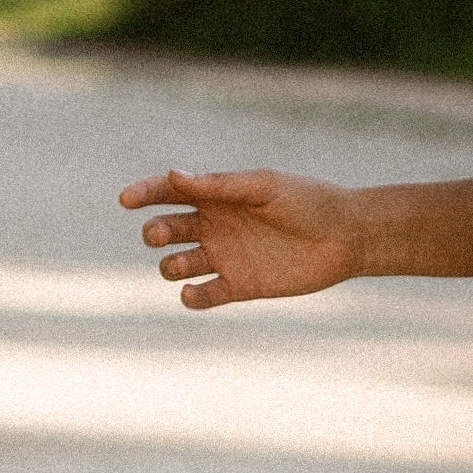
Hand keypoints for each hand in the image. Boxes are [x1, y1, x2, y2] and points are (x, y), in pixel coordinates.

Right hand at [119, 163, 361, 308]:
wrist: (345, 237)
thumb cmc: (307, 202)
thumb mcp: (263, 187)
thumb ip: (220, 185)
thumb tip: (173, 175)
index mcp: (217, 196)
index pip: (169, 193)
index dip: (144, 194)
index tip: (127, 200)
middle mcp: (214, 226)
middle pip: (165, 230)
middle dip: (155, 232)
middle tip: (164, 233)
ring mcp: (224, 257)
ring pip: (176, 265)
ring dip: (171, 266)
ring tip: (187, 263)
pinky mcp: (238, 286)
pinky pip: (202, 296)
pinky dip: (190, 297)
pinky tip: (194, 292)